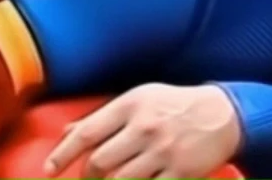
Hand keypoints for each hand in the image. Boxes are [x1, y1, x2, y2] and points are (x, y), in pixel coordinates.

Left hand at [44, 84, 242, 179]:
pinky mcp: (182, 173)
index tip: (49, 171)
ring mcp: (164, 152)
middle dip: (87, 177)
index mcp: (130, 106)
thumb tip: (68, 133)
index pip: (86, 133)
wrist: (223, 114)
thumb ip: (103, 117)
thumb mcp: (138, 99)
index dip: (62, 155)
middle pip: (100, 162)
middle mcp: (144, 128)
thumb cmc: (174, 105)